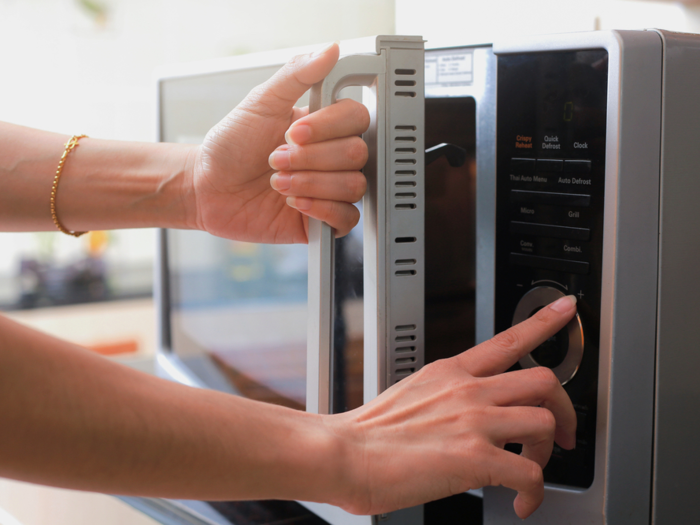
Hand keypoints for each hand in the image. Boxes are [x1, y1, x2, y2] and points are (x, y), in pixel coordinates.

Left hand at [186, 42, 368, 242]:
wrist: (208, 188)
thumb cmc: (231, 146)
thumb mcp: (260, 103)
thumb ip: (296, 75)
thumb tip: (330, 51)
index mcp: (324, 126)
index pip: (357, 119)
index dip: (328, 127)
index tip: (293, 132)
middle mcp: (331, 157)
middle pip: (357, 154)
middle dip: (311, 159)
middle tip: (276, 159)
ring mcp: (329, 189)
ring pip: (353, 186)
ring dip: (310, 184)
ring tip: (279, 183)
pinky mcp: (323, 221)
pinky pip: (346, 219)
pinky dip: (320, 210)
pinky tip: (294, 203)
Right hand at [327, 295, 577, 518]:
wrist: (344, 454)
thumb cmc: (369, 432)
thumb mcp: (412, 393)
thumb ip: (445, 395)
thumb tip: (462, 414)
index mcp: (451, 372)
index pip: (508, 339)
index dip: (544, 322)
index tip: (565, 309)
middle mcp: (469, 390)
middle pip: (544, 380)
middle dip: (564, 410)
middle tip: (563, 434)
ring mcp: (474, 421)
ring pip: (546, 422)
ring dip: (548, 454)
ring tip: (530, 471)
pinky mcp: (475, 458)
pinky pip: (530, 475)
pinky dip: (534, 494)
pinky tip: (520, 502)